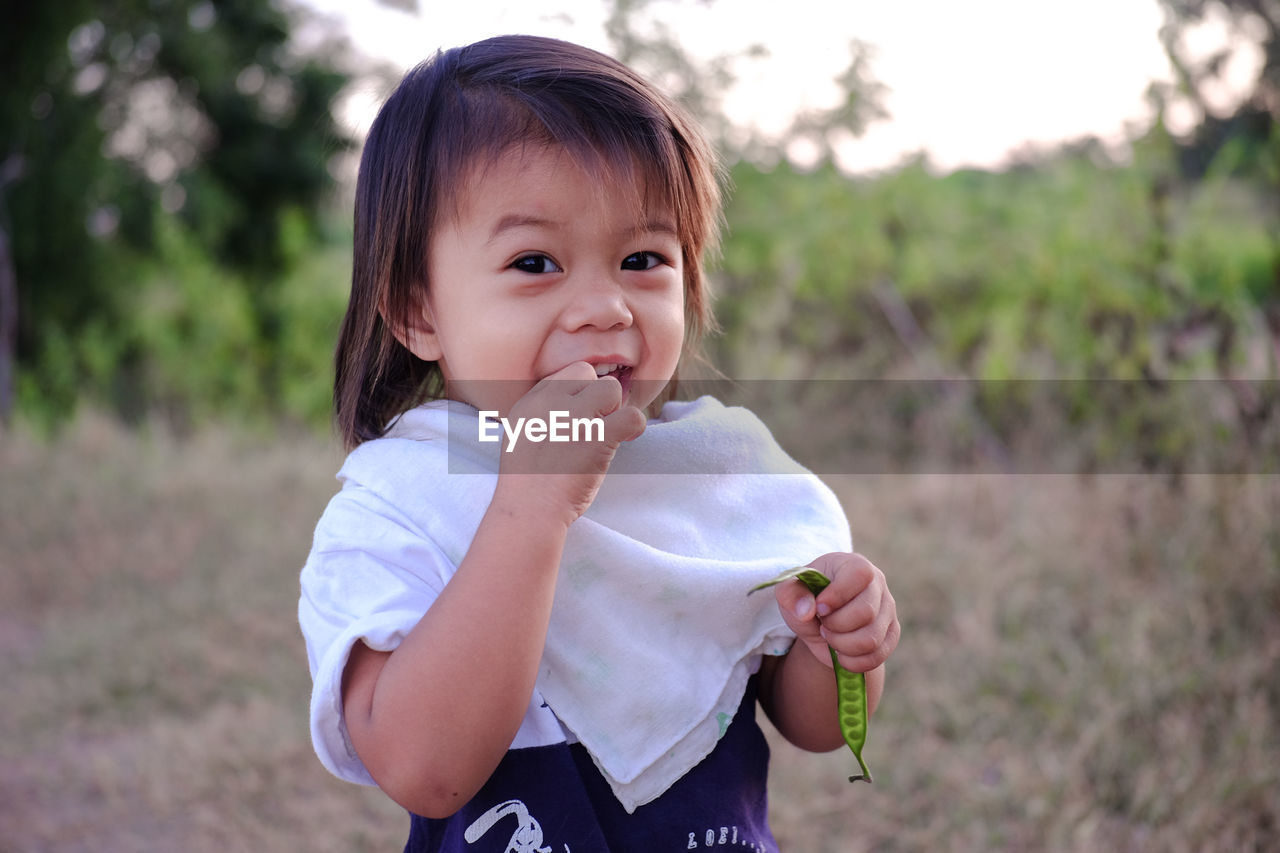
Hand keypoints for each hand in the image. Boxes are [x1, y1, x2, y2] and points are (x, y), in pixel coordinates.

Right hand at [494, 361, 645, 524]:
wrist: (531, 508)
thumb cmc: (528, 480)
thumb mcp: (522, 433)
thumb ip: (544, 412)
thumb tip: (575, 403)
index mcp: (532, 400)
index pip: (568, 373)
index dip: (581, 392)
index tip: (581, 415)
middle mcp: (551, 402)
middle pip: (589, 375)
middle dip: (597, 398)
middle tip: (593, 427)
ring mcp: (575, 417)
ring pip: (611, 388)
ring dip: (614, 411)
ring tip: (605, 435)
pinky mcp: (597, 437)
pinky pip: (632, 415)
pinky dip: (634, 427)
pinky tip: (624, 440)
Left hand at [773, 552, 899, 673]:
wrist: (819, 623)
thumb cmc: (806, 599)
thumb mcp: (789, 592)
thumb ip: (790, 594)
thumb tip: (807, 611)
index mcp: (854, 564)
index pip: (859, 575)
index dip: (837, 595)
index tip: (818, 608)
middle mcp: (877, 584)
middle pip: (866, 612)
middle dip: (836, 625)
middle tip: (822, 624)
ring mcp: (888, 610)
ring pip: (872, 639)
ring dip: (842, 645)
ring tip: (830, 637)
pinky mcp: (891, 634)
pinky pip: (877, 656)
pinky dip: (853, 662)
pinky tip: (840, 654)